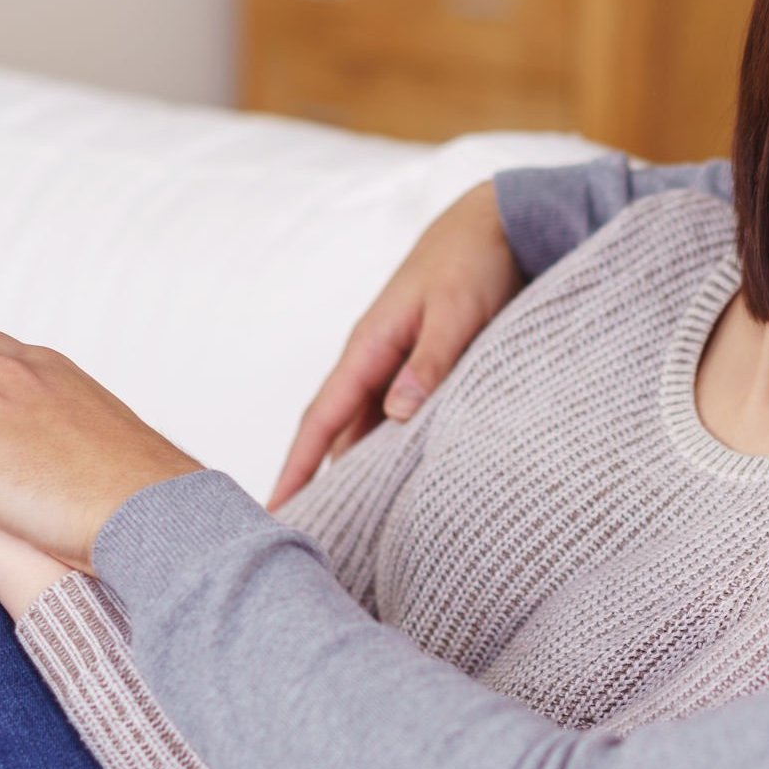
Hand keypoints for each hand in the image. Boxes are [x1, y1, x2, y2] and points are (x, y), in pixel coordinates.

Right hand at [268, 181, 521, 508]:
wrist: (493, 226)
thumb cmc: (472, 262)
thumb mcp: (457, 310)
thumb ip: (430, 361)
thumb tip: (396, 415)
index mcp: (369, 347)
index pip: (321, 418)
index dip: (298, 466)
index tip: (275, 508)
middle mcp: (373, 363)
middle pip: (335, 435)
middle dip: (318, 485)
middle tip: (308, 541)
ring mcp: (394, 369)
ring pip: (366, 432)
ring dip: (357, 474)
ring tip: (351, 531)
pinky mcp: (420, 372)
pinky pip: (395, 422)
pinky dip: (392, 454)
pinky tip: (400, 487)